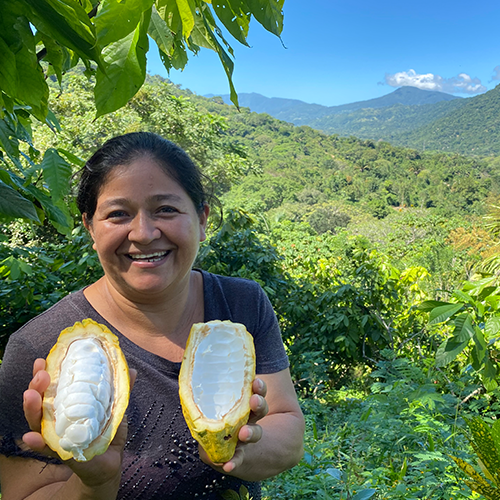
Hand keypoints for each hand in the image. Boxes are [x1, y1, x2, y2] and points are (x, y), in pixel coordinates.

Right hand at [22, 358, 136, 488]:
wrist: (111, 460)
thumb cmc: (108, 431)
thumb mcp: (114, 407)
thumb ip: (120, 390)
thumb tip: (133, 371)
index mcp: (67, 404)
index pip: (51, 387)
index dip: (44, 374)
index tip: (42, 361)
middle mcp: (57, 418)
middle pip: (40, 401)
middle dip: (37, 386)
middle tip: (41, 374)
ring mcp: (57, 435)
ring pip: (38, 422)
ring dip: (32, 408)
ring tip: (30, 395)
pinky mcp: (62, 453)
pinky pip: (47, 448)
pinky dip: (37, 443)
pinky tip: (31, 437)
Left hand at [200, 377, 268, 473]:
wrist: (229, 453)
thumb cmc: (217, 424)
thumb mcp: (214, 411)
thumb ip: (206, 403)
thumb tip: (190, 392)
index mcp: (244, 405)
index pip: (255, 392)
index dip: (258, 387)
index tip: (255, 380)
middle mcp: (249, 420)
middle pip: (259, 409)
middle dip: (258, 404)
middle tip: (254, 400)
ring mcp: (245, 438)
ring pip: (255, 431)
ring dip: (251, 432)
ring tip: (244, 433)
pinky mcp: (239, 456)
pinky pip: (238, 460)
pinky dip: (233, 463)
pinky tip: (228, 466)